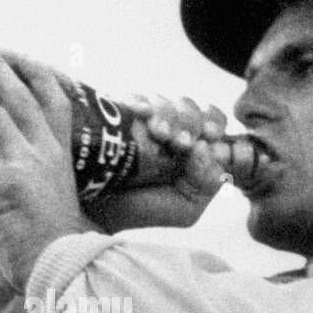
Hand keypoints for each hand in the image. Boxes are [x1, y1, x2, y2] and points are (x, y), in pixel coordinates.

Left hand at [0, 35, 98, 292]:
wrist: (69, 275)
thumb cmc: (44, 257)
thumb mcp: (9, 229)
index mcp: (57, 160)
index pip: (54, 105)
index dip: (41, 77)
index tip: (25, 58)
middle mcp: (46, 155)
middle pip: (21, 95)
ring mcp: (29, 166)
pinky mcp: (10, 186)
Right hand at [82, 94, 251, 232]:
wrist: (99, 214)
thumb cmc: (143, 211)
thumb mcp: (186, 209)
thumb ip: (206, 183)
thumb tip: (205, 147)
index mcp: (192, 150)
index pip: (212, 121)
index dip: (214, 122)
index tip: (209, 136)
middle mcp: (171, 131)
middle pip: (191, 107)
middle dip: (191, 121)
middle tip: (180, 142)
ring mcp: (145, 121)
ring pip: (166, 101)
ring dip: (167, 115)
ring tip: (158, 134)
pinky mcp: (120, 114)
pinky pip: (135, 98)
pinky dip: (141, 102)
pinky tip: (140, 113)